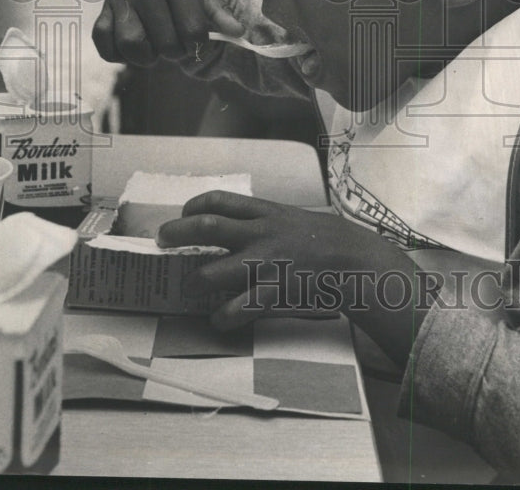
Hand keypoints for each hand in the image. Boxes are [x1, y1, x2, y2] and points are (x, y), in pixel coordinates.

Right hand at [93, 0, 244, 65]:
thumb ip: (218, 9)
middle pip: (165, 42)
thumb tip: (238, 33)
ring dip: (146, 58)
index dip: (199, 46)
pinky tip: (131, 49)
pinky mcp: (104, 5)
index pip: (193, 30)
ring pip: (131, 44)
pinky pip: (102, 39)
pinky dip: (115, 53)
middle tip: (178, 46)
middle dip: (176, 53)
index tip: (197, 43)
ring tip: (155, 50)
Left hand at [157, 191, 425, 364]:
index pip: (221, 200)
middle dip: (178, 233)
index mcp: (266, 213)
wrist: (356, 261)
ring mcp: (266, 264)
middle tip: (162, 241)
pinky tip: (218, 319)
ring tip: (190, 286)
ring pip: (214, 271)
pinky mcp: (274, 292)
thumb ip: (265, 220)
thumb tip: (236, 223)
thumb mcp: (293, 218)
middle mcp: (261, 234)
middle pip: (207, 228)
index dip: (194, 205)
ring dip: (195, 281)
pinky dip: (223, 316)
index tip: (183, 213)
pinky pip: (239, 308)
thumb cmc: (325, 239)